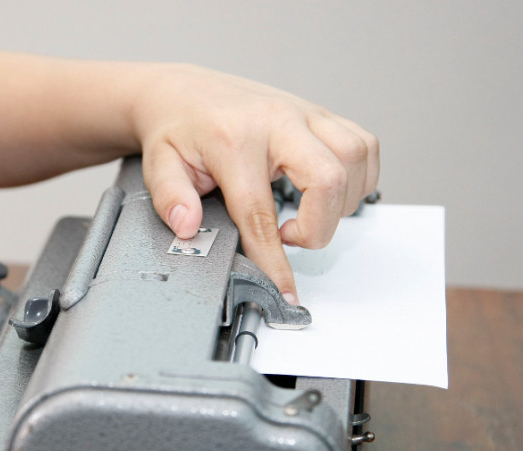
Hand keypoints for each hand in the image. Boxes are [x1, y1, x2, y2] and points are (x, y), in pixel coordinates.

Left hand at [134, 65, 378, 303]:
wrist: (184, 91)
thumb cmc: (176, 128)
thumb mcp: (158, 165)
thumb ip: (171, 199)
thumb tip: (188, 227)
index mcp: (234, 139)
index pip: (260, 213)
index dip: (273, 259)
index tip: (282, 288)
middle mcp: (276, 121)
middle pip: (327, 180)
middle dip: (318, 228)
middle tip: (289, 238)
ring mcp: (304, 113)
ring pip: (354, 159)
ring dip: (341, 202)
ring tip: (307, 214)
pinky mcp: (320, 113)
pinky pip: (364, 144)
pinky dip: (358, 176)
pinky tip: (329, 192)